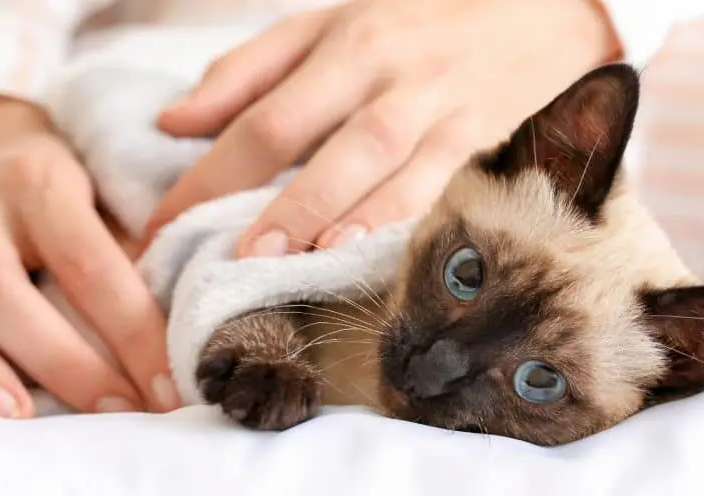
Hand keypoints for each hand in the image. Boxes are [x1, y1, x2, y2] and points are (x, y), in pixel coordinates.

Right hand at [0, 89, 179, 416]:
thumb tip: (173, 324)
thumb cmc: (50, 176)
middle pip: (8, 293)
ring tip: (30, 420)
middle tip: (123, 413)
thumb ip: (125, 247)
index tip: (169, 389)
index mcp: (39, 185)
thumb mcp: (93, 187)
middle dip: (69, 364)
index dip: (132, 333)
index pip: (91, 267)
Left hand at [147, 0, 618, 254]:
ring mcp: (438, 104)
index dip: (206, 174)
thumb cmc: (421, 23)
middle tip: (221, 260)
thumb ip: (250, 70)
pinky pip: (437, 180)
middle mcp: (386, 72)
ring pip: (374, 160)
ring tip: (285, 262)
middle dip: (264, 201)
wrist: (541, 10)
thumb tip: (172, 121)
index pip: (260, 117)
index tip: (161, 227)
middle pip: (311, 138)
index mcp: (342, 42)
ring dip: (328, 211)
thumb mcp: (332, 24)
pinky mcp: (483, 135)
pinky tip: (365, 248)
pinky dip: (400, 215)